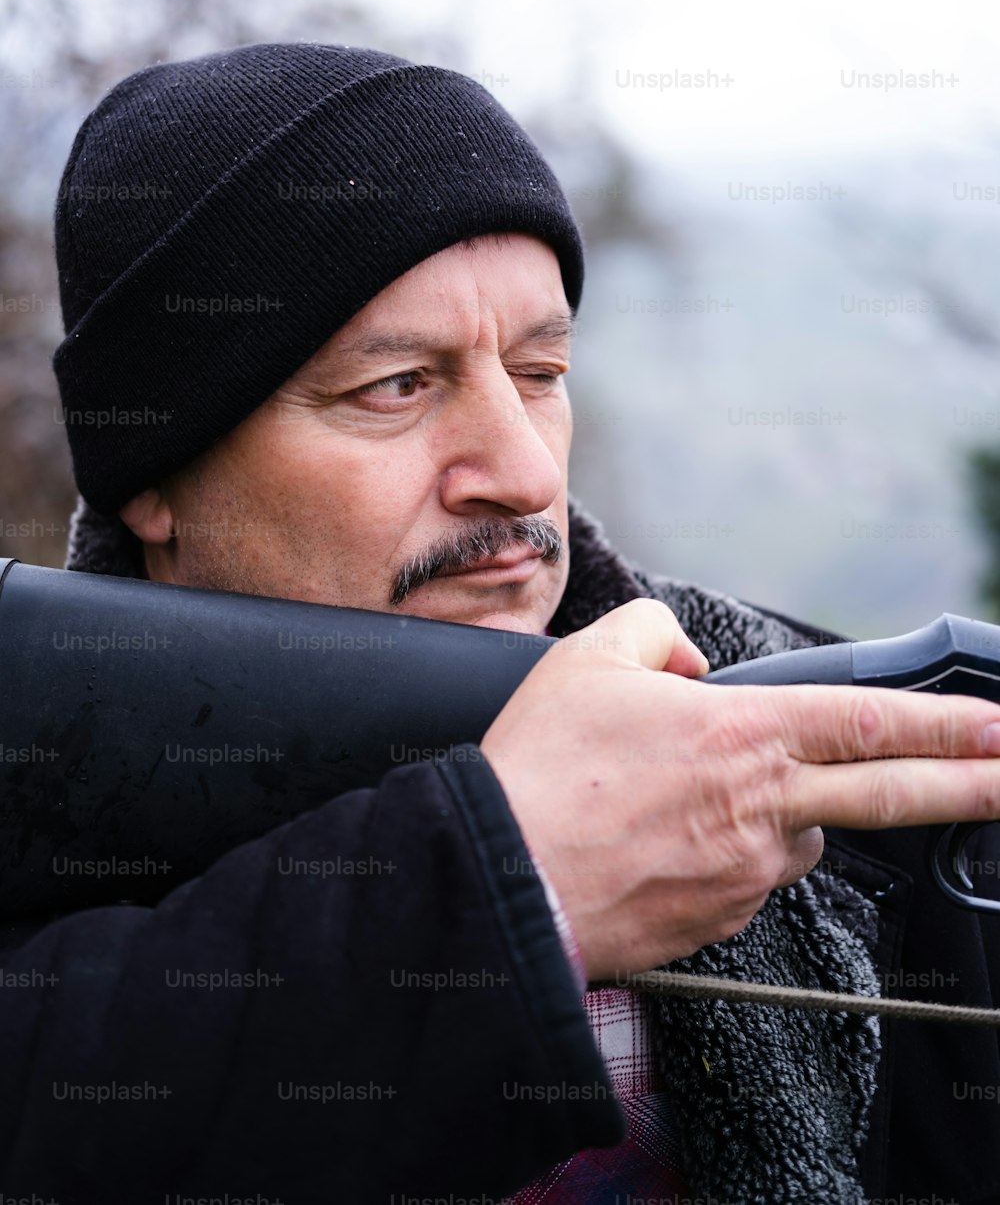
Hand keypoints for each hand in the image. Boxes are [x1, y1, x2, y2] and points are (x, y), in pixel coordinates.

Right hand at [479, 598, 999, 979]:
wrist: (502, 879)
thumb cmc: (540, 769)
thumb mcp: (590, 658)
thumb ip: (656, 633)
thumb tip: (691, 662)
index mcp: (744, 736)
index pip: (871, 722)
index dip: (947, 724)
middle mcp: (763, 809)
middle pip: (889, 797)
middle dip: (971, 786)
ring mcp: (746, 874)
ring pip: (797, 834)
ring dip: (779, 812)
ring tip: (682, 798)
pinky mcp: (720, 921)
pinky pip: (747, 876)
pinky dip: (727, 852)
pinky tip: (662, 841)